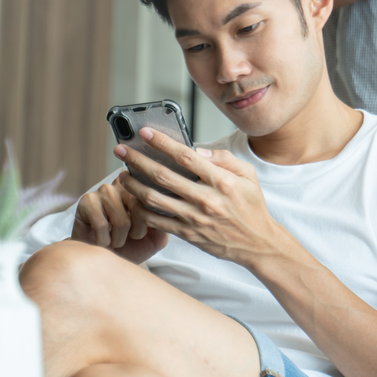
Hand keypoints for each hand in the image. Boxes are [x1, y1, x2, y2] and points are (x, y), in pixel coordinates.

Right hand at [71, 177, 168, 263]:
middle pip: (140, 210)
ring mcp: (105, 190)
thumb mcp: (156, 238)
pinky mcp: (87, 201)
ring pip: (122, 221)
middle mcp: (125, 184)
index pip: (156, 201)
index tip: (142, 233)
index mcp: (144, 189)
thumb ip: (166, 223)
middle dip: (137, 233)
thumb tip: (168, 210)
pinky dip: (104, 241)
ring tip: (115, 239)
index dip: (151, 224)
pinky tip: (102, 240)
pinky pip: (102, 225)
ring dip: (119, 239)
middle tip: (129, 238)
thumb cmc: (132, 246)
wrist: (105, 261)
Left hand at [115, 128, 295, 267]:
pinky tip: (134, 199)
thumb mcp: (249, 176)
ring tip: (122, 175)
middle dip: (137, 160)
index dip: (162, 142)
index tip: (145, 133)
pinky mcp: (187, 233)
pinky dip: (140, 209)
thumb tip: (198, 149)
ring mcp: (194, 218)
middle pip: (162, 175)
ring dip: (133, 184)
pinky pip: (156, 221)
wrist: (256, 243)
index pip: (185, 156)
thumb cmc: (251, 207)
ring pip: (153, 198)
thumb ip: (225, 159)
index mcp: (222, 181)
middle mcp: (205, 199)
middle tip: (120, 150)